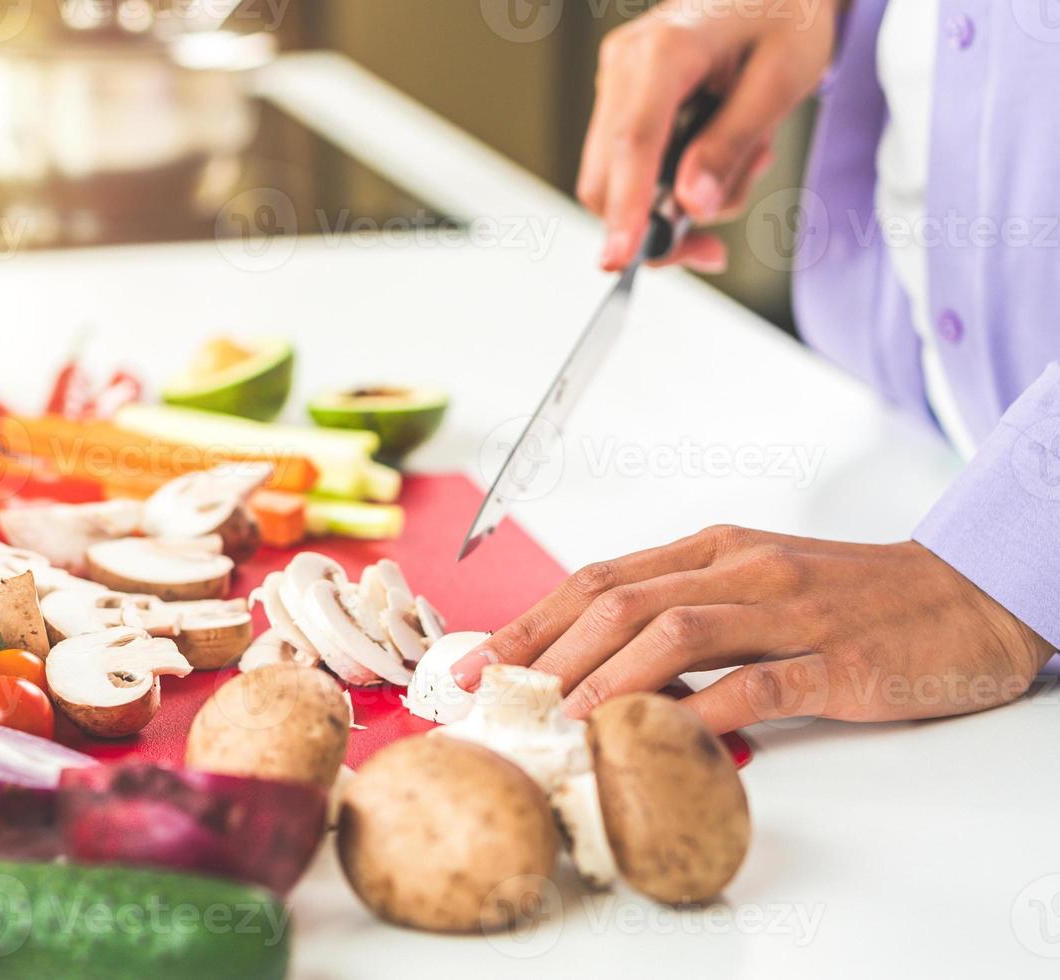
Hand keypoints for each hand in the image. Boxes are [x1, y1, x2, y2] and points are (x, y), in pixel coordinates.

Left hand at [451, 526, 1053, 733]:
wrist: (965, 594)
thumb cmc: (848, 595)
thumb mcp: (754, 583)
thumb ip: (682, 612)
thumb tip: (595, 665)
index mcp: (714, 550)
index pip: (602, 579)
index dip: (534, 620)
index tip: (482, 662)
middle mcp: (742, 571)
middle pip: (621, 602)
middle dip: (547, 651)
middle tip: (498, 696)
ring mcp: (789, 614)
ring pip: (676, 634)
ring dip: (607, 677)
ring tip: (560, 718)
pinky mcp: (837, 662)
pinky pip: (757, 684)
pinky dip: (701, 711)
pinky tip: (661, 736)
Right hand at [578, 0, 837, 272]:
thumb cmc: (784, 16)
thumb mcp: (782, 79)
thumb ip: (732, 144)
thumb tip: (691, 204)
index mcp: (665, 50)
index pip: (633, 144)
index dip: (625, 209)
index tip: (620, 259)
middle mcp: (625, 64)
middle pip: (607, 176)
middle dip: (654, 224)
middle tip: (711, 248)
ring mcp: (616, 81)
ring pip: (615, 180)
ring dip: (673, 202)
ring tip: (743, 162)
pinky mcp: (620, 98)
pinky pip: (629, 166)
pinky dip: (669, 184)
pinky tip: (716, 157)